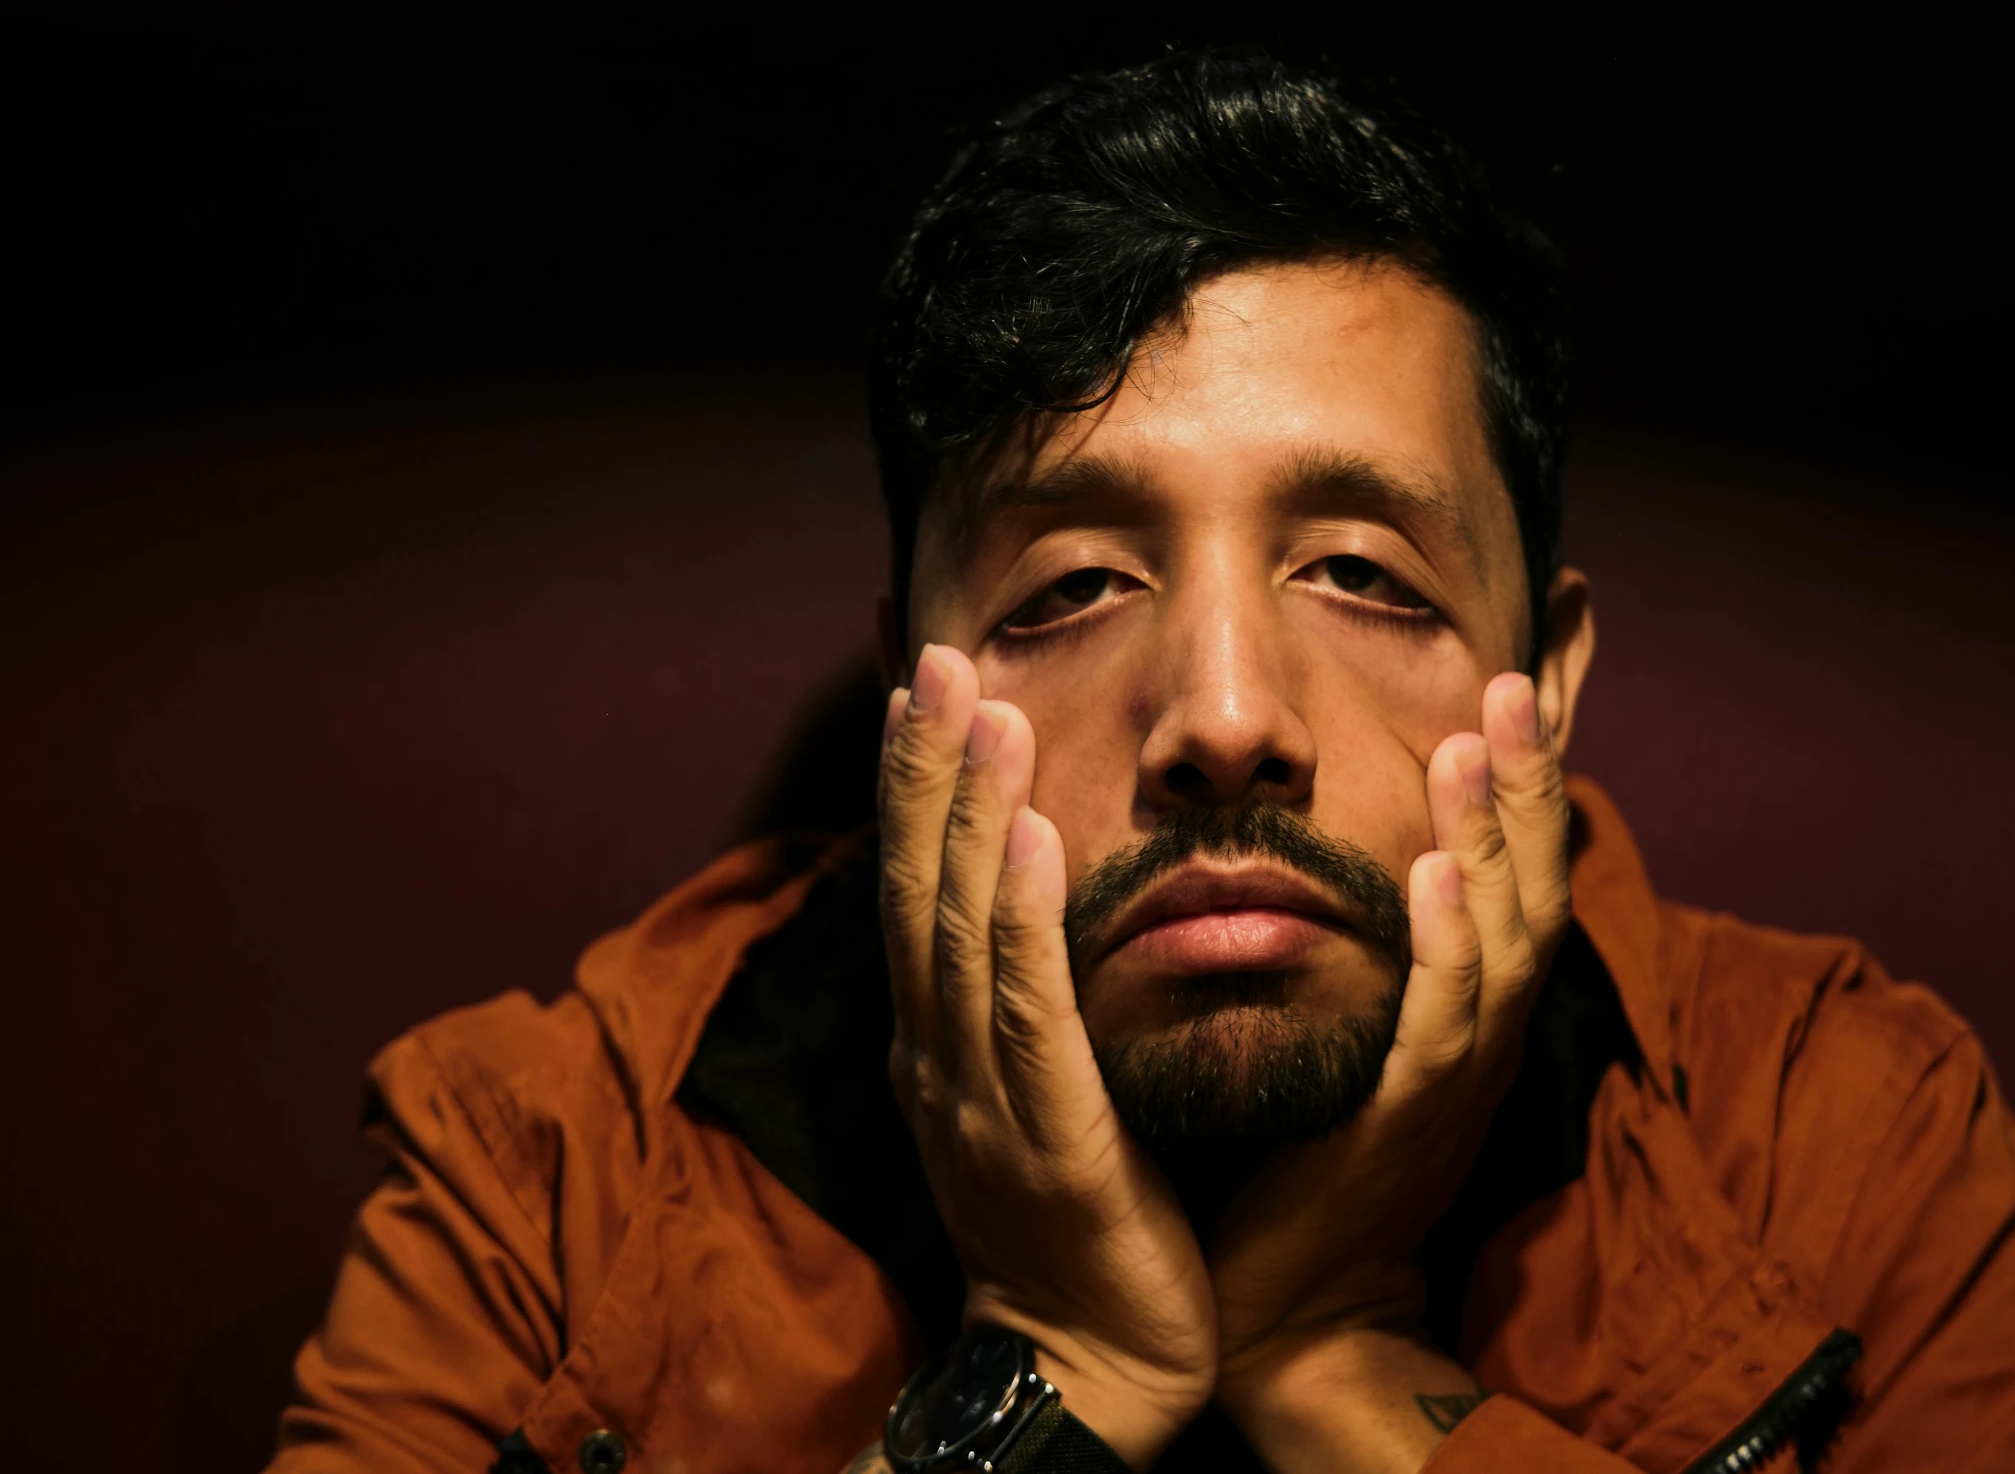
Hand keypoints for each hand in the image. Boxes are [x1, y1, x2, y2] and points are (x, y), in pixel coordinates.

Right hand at [877, 644, 1216, 1467]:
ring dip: (968, 813)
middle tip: (934, 657)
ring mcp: (980, 1098)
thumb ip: (1026, 1002)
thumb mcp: (1033, 1095)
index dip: (915, 784)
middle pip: (920, 888)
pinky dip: (1023, 919)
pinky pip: (1028, 1012)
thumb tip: (1039, 901)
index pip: (915, 888)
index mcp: (939, 1041)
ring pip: (962, 931)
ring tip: (981, 710)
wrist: (1086, 1370)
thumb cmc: (1077, 1224)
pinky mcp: (1046, 1139)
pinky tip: (1033, 839)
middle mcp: (940, 1055)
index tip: (922, 684)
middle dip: (926, 769)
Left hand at [1206, 671, 1573, 1467]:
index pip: (1520, 868)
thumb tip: (1341, 839)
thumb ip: (1364, 940)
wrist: (1293, 1300)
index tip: (1520, 678)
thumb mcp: (1353, 1024)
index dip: (1528, 780)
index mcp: (1472, 1001)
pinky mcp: (1410, 1119)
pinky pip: (1444, 1022)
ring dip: (1494, 835)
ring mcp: (1458, 1074)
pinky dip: (1447, 946)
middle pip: (1536, 883)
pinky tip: (1435, 875)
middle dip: (1528, 780)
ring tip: (1474, 741)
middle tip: (1508, 683)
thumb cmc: (1308, 1151)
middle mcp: (1485, 1028)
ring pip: (1504, 935)